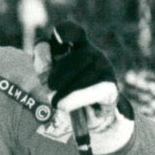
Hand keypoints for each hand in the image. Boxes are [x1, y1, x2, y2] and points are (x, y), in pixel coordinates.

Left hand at [37, 21, 134, 151]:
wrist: (83, 123)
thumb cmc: (65, 97)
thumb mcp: (49, 81)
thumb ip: (43, 63)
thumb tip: (42, 45)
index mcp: (78, 48)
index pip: (74, 32)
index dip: (66, 31)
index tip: (56, 39)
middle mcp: (94, 55)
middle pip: (79, 56)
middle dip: (60, 72)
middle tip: (48, 87)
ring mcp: (105, 71)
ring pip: (87, 75)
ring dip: (67, 90)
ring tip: (56, 103)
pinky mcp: (111, 90)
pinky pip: (97, 90)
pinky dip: (78, 98)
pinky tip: (64, 105)